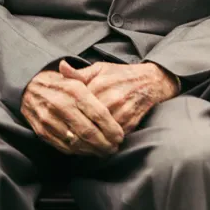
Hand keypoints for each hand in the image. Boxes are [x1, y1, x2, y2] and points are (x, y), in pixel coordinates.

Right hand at [21, 67, 125, 155]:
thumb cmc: (62, 84)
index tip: (120, 137)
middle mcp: (62, 105)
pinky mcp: (42, 131)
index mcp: (75, 91)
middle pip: (88, 131)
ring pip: (76, 142)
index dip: (111, 129)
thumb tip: (118, 98)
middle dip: (105, 143)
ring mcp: (50, 120)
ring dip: (93, 150)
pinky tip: (88, 151)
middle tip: (115, 148)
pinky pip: (63, 146)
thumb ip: (99, 92)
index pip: (99, 114)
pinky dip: (78, 151)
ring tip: (104, 152)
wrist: (29, 87)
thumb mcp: (79, 79)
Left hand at [61, 60, 179, 135]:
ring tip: (76, 141)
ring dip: (87, 138)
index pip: (75, 105)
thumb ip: (79, 73)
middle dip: (74, 128)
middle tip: (64, 134)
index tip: (58, 118)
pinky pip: (111, 137)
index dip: (65, 114)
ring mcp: (121, 112)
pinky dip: (101, 140)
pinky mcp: (130, 123)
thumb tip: (61, 67)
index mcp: (99, 85)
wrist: (151, 82)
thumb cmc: (121, 75)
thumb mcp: (99, 69)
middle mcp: (111, 99)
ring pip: (98, 132)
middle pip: (85, 121)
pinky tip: (93, 142)